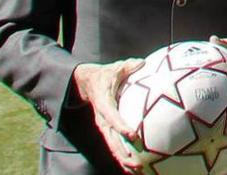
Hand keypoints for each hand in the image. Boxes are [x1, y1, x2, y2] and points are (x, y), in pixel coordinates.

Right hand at [73, 59, 143, 173]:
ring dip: (123, 160)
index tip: (132, 135)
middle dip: (122, 152)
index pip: (111, 117)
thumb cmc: (104, 75)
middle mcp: (102, 119)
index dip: (121, 126)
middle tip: (136, 163)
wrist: (85, 83)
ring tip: (137, 171)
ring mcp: (104, 126)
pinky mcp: (107, 130)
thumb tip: (142, 62)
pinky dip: (123, 157)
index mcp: (104, 103)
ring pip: (112, 146)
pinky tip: (135, 168)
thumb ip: (128, 66)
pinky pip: (115, 145)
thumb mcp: (114, 68)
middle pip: (111, 139)